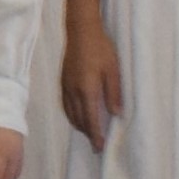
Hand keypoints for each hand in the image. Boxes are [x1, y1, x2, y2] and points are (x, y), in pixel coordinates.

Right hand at [58, 0, 121, 149]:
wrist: (80, 31)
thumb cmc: (100, 48)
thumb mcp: (113, 70)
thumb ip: (114, 93)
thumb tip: (116, 113)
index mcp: (87, 90)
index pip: (91, 120)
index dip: (96, 135)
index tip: (100, 147)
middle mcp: (73, 92)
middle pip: (79, 120)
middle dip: (88, 134)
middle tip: (96, 144)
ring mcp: (65, 86)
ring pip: (71, 114)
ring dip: (79, 126)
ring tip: (88, 132)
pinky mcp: (62, 81)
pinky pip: (65, 105)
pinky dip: (71, 115)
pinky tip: (77, 115)